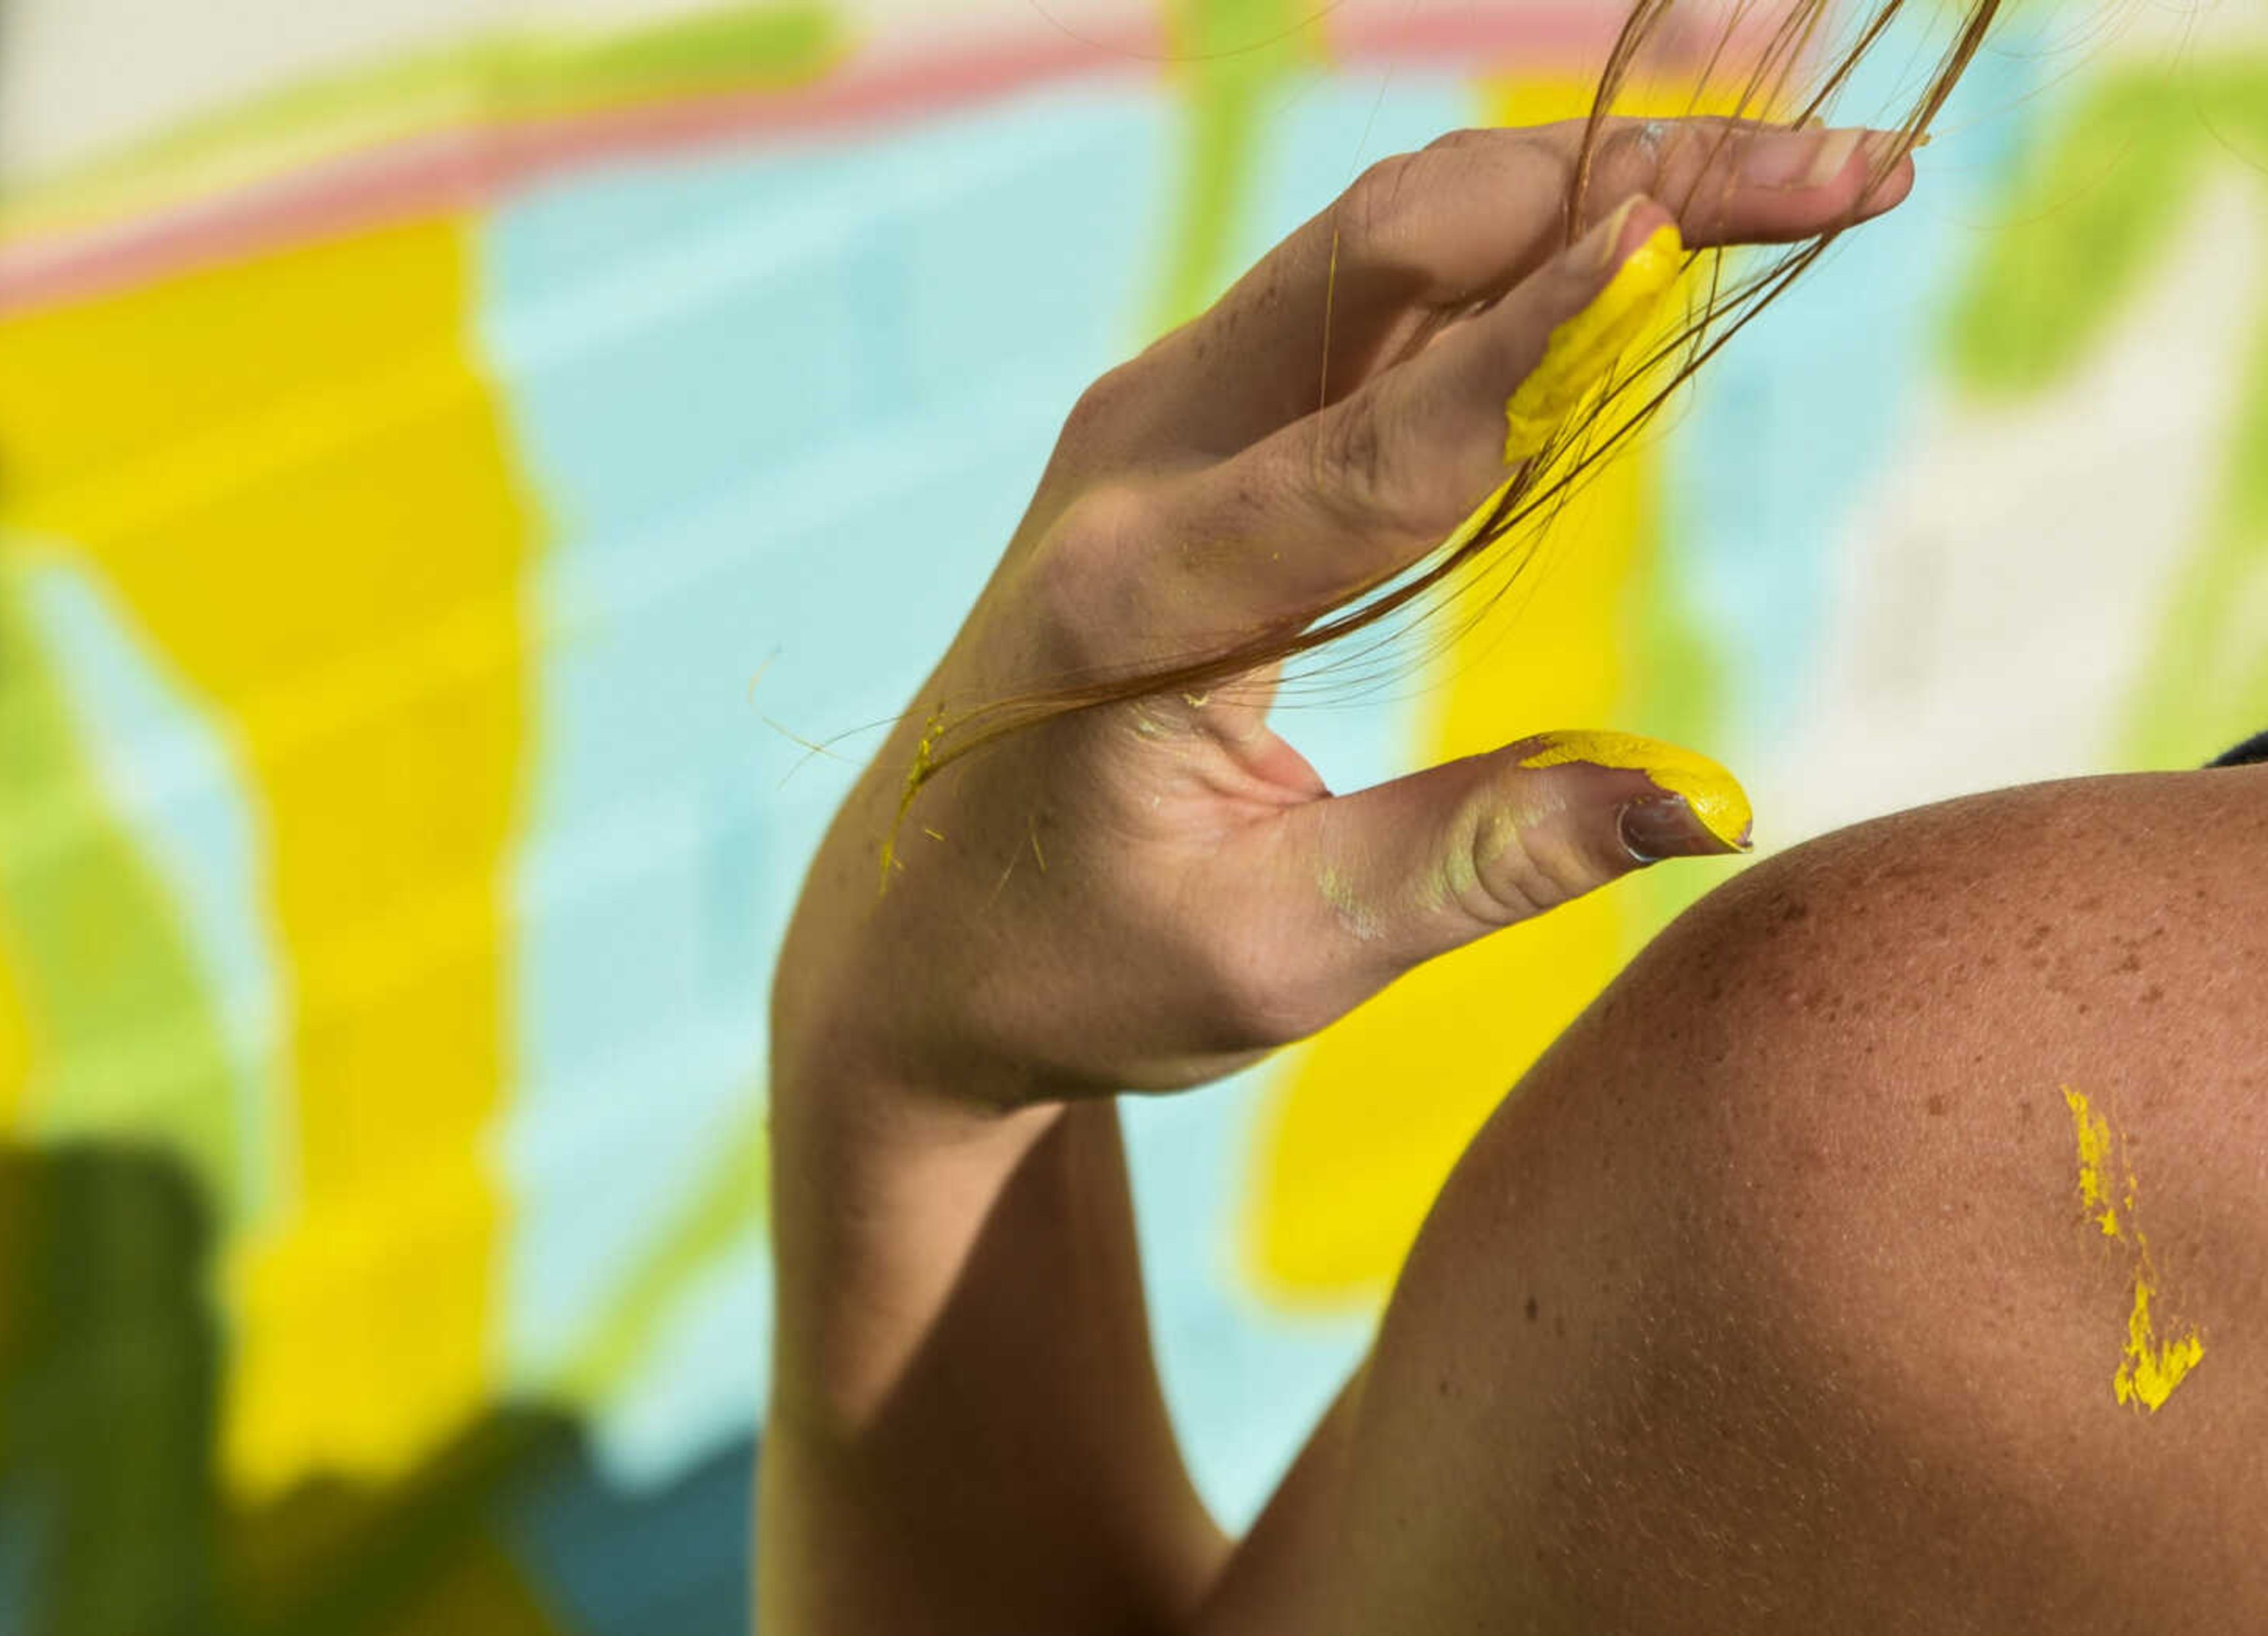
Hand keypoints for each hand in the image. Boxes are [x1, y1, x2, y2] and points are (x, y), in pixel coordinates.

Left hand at [774, 118, 1913, 1111]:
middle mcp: (1136, 464)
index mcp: (1137, 601)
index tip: (1684, 222)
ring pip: (1391, 233)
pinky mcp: (1190, 417)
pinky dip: (1518, 237)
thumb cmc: (1074, 967)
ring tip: (1797, 170)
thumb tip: (1712, 801)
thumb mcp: (1278, 955)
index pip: (1376, 440)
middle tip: (1847, 168)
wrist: (909, 932)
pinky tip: (1649, 224)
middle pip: (1394, 250)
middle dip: (1624, 184)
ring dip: (1587, 184)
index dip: (1540, 327)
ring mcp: (1155, 417)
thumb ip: (1483, 863)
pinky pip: (1370, 283)